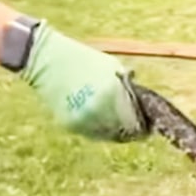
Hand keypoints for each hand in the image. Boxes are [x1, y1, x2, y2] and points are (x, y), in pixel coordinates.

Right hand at [19, 22, 148, 141]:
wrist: (45, 59)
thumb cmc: (83, 59)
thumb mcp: (112, 67)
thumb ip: (129, 87)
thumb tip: (145, 103)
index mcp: (111, 93)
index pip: (135, 121)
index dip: (145, 127)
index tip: (150, 129)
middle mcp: (97, 109)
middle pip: (123, 132)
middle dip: (133, 132)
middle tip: (140, 132)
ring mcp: (81, 118)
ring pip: (107, 136)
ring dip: (116, 133)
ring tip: (123, 128)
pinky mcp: (68, 123)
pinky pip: (91, 133)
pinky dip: (99, 130)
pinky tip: (104, 123)